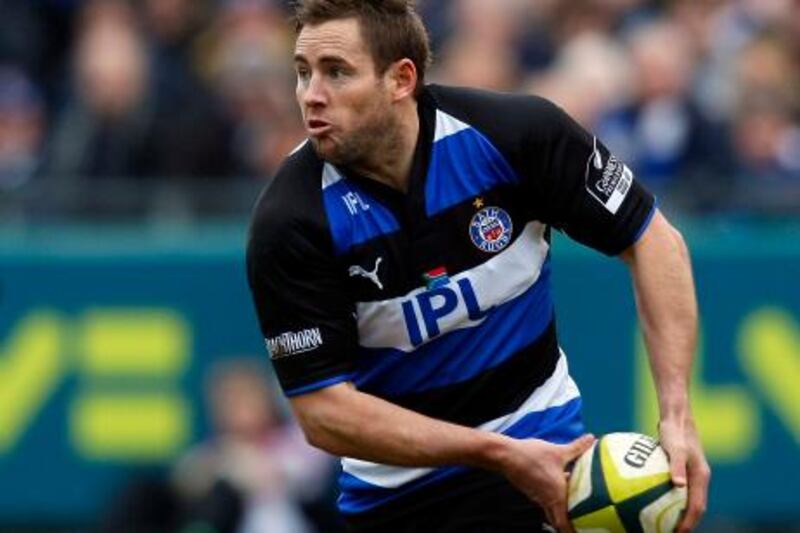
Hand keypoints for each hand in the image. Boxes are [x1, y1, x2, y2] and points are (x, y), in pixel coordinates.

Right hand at [500, 434, 594, 531]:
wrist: (506, 455)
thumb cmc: (532, 456)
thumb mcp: (558, 451)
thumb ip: (577, 447)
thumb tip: (591, 439)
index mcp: (556, 495)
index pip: (564, 524)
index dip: (573, 531)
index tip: (583, 532)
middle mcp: (547, 500)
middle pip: (559, 520)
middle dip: (569, 525)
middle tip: (582, 524)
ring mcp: (538, 496)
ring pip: (553, 510)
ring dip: (563, 510)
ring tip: (576, 506)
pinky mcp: (532, 489)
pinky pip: (547, 500)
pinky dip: (556, 499)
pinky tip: (562, 485)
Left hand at [658, 417, 710, 531]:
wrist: (676, 416)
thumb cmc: (675, 431)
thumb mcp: (676, 448)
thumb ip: (677, 466)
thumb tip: (678, 485)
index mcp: (701, 476)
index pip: (697, 506)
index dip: (689, 522)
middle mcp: (699, 478)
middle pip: (694, 507)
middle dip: (685, 523)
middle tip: (669, 532)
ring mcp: (691, 473)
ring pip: (686, 499)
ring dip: (677, 513)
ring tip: (662, 524)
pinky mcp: (682, 468)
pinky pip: (676, 488)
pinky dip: (668, 498)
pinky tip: (650, 500)